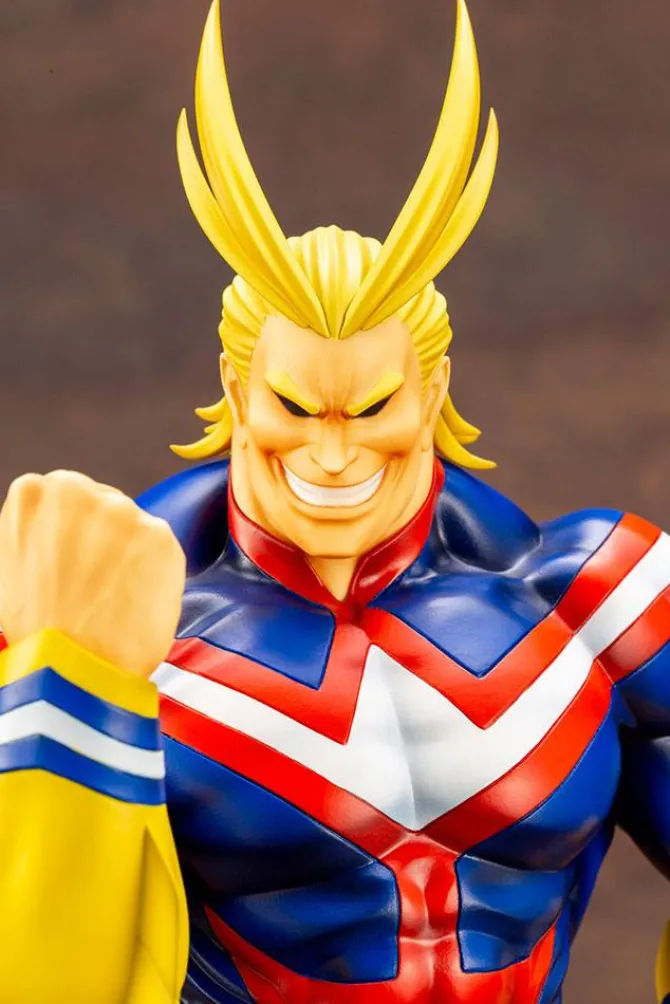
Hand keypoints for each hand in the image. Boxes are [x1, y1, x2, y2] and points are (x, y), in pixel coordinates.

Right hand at [0, 470, 185, 677]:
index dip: (76, 531)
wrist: (71, 667)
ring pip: (134, 525)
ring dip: (131, 553)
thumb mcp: (12, 566)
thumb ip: (38, 533)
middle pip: (103, 503)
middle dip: (105, 535)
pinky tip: (136, 600)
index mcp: (34, 493)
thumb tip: (58, 532)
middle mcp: (78, 490)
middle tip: (99, 580)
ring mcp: (122, 510)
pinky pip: (162, 549)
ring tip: (116, 596)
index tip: (77, 558)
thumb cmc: (37, 629)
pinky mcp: (159, 534)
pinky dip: (156, 572)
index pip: (67, 497)